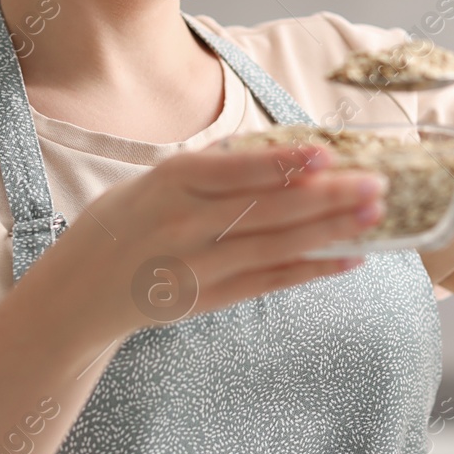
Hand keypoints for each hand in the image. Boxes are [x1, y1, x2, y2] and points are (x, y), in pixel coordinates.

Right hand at [68, 141, 387, 334]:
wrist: (75, 291)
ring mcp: (194, 268)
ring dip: (330, 233)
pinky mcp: (204, 301)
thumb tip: (287, 155)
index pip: (236, 169)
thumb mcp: (154, 181)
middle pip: (267, 209)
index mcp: (169, 181)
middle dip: (328, 197)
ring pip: (275, 247)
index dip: (283, 163)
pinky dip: (310, 271)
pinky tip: (347, 259)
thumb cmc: (124, 221)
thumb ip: (213, 171)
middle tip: (377, 185)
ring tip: (374, 218)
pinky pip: (267, 283)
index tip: (328, 153)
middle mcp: (181, 225)